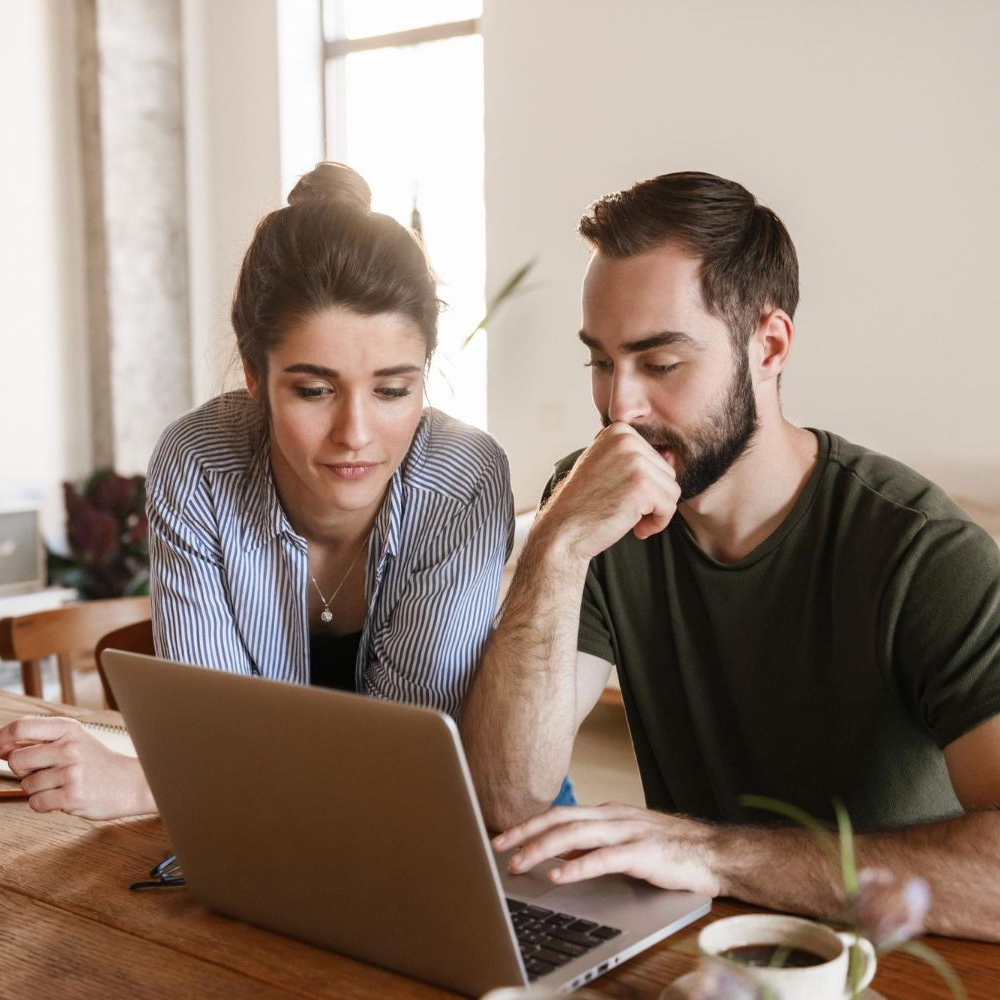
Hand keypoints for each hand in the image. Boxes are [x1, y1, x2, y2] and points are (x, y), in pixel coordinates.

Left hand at [0, 717, 154, 819]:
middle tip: (42, 771)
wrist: (131, 783)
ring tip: (61, 784)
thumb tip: (2, 748)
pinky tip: (62, 796)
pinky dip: (44, 803)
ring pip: (26, 785)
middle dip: (22, 770)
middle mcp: (69, 748)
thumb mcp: (75, 741)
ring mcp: (71, 773)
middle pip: (17, 760)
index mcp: (69, 729)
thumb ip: (40, 742)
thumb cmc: (99, 762)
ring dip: (37, 789)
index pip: (21, 727)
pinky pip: (36, 803)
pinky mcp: (71, 797)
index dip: (2, 738)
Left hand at [492, 802, 721, 896]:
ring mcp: (628, 832)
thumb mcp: (626, 841)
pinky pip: (604, 858)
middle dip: (525, 833)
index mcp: (608, 813)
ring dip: (542, 849)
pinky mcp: (643, 853)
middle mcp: (613, 817)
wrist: (715, 852)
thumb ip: (595, 844)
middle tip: (498, 847)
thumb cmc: (670, 850)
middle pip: (560, 820)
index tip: (503, 837)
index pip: (560, 814)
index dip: (529, 824)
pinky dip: (577, 867)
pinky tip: (559, 877)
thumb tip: (560, 855)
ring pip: (575, 836)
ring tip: (518, 864)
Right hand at [539, 423, 679, 561]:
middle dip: (652, 498)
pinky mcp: (642, 485)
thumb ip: (634, 457)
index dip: (643, 484)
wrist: (563, 530)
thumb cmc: (585, 503)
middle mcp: (626, 439)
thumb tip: (672, 455)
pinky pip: (670, 506)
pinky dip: (658, 523)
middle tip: (624, 510)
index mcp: (618, 430)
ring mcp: (635, 461)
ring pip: (671, 489)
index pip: (655, 458)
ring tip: (630, 519)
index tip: (621, 495)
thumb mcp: (607, 467)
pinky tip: (636, 529)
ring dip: (655, 511)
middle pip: (667, 472)